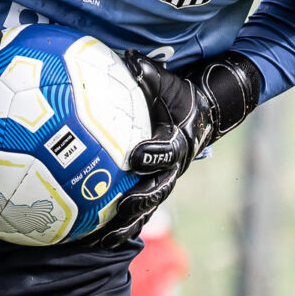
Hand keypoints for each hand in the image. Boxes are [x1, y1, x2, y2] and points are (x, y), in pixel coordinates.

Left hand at [87, 50, 261, 249]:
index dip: (152, 154)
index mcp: (176, 142)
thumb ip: (148, 73)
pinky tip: (93, 241)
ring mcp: (165, 182)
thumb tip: (129, 55)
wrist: (201, 115)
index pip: (166, 151)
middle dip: (141, 201)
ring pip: (148, 209)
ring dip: (127, 226)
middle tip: (122, 208)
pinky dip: (119, 228)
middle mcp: (173, 167)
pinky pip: (137, 214)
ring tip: (104, 241)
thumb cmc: (178, 96)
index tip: (134, 157)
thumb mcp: (168, 83)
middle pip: (158, 189)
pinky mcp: (154, 190)